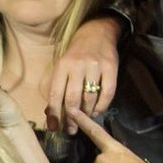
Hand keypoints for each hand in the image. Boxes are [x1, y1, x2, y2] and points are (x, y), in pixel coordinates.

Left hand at [44, 16, 120, 134]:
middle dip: (71, 119)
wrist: (97, 32)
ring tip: (84, 120)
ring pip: (90, 97)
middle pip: (73, 99)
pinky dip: (102, 106)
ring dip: (86, 113)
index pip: (56, 94)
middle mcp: (78, 65)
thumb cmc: (75, 54)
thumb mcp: (62, 66)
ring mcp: (95, 65)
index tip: (54, 128)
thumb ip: (57, 87)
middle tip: (71, 130)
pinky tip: (96, 111)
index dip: (54, 113)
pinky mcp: (111, 67)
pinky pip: (107, 92)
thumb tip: (50, 114)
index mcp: (62, 65)